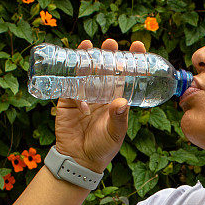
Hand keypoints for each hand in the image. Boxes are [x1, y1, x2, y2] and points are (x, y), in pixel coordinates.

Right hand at [53, 38, 145, 173]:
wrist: (79, 160)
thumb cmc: (102, 148)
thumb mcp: (114, 134)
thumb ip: (118, 118)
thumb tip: (121, 101)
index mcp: (116, 100)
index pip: (125, 76)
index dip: (131, 62)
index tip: (137, 46)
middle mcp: (101, 95)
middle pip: (105, 69)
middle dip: (108, 54)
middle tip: (111, 43)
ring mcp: (83, 96)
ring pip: (86, 72)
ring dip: (88, 58)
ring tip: (91, 45)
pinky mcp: (67, 101)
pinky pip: (68, 85)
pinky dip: (72, 80)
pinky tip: (78, 78)